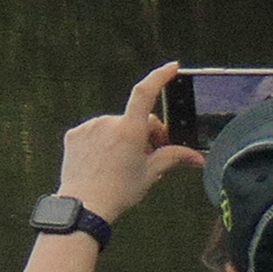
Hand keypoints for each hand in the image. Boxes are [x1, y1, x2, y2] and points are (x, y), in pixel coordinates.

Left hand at [59, 61, 207, 220]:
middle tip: (149, 156)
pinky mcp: (74, 134)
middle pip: (135, 119)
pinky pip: (95, 132)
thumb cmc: (120, 190)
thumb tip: (198, 158)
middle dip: (147, 133)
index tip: (171, 67)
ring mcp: (88, 127)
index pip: (145, 93)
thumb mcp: (152, 173)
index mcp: (129, 130)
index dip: (159, 77)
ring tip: (124, 163)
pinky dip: (103, 141)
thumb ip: (174, 157)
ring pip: (115, 126)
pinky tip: (104, 160)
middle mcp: (107, 122)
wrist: (85, 204)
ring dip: (123, 137)